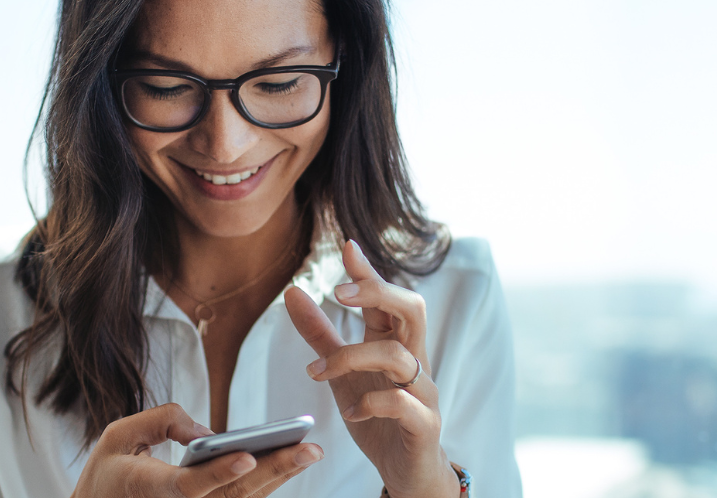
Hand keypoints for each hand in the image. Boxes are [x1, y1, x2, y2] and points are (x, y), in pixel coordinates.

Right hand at [70, 403, 323, 497]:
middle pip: (232, 495)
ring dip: (278, 477)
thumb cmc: (109, 471)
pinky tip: (290, 463)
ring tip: (309, 452)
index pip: (188, 485)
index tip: (246, 455)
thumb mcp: (117, 435)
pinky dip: (265, 484)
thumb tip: (208, 431)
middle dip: (273, 470)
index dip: (218, 472)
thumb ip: (161, 421)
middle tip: (309, 449)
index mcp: (148, 489)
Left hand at [284, 240, 456, 497]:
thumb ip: (320, 334)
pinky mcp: (425, 424)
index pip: (387, 297)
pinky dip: (373, 404)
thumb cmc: (379, 416)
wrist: (408, 471)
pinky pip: (405, 403)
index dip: (369, 271)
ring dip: (353, 359)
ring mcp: (423, 391)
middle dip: (377, 293)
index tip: (347, 245)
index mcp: (395, 343)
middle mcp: (414, 360)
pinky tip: (351, 413)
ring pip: (401, 356)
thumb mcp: (343, 372)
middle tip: (338, 292)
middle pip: (412, 309)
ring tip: (318, 373)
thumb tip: (292, 291)